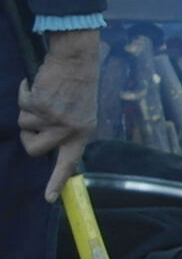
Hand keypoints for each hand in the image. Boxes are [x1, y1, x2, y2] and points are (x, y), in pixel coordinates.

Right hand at [17, 29, 99, 200]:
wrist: (77, 59)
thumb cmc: (78, 85)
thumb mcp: (81, 112)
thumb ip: (67, 131)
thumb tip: (48, 146)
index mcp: (82, 133)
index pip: (68, 163)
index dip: (57, 181)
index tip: (49, 199)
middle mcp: (69, 129)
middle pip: (33, 149)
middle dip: (27, 136)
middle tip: (34, 119)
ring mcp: (54, 118)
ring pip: (23, 126)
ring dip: (28, 110)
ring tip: (43, 96)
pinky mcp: (41, 106)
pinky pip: (22, 106)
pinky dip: (24, 93)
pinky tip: (37, 85)